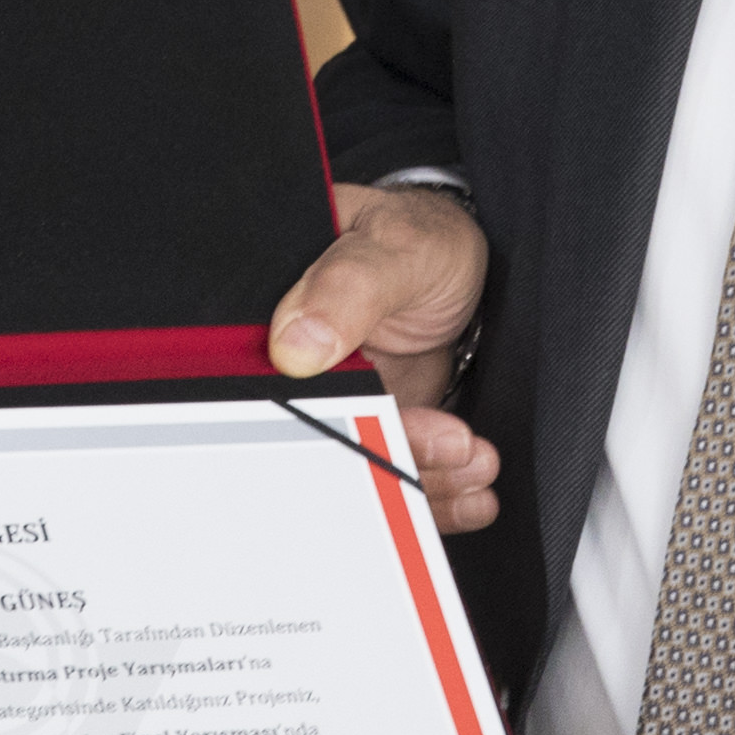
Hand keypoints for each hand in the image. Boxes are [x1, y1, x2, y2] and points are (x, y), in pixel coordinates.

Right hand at [265, 180, 503, 532]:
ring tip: (472, 458)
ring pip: (356, 465)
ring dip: (418, 477)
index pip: (261, 378)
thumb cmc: (422, 240)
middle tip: (446, 445)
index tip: (369, 422)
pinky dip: (432, 495)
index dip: (308, 410)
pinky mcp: (373, 432)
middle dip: (380, 455)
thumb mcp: (393, 246)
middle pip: (314, 432)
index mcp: (269, 313)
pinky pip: (390, 477)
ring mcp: (336, 403)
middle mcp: (291, 366)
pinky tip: (470, 491)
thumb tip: (293, 347)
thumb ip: (347, 286)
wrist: (464, 267)